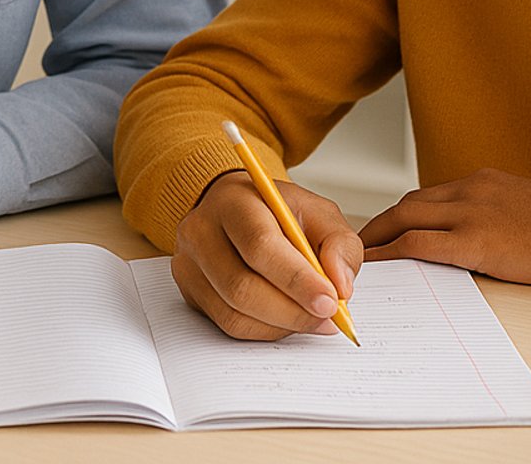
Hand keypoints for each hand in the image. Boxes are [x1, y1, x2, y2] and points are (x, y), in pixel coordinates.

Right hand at [171, 170, 362, 340]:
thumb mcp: (317, 212)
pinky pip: (228, 325)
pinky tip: (287, 318)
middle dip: (292, 311)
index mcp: (233, 201)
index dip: (296, 279)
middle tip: (328, 318)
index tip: (330, 302)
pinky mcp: (190, 292)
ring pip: (234, 313)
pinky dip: (266, 330)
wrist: (237, 212)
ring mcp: (189, 264)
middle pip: (241, 287)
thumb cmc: (277, 212)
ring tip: (312, 319)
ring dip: (282, 325)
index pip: (259, 245)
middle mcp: (201, 231)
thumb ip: (339, 243)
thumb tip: (341, 286)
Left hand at [358, 168, 530, 286]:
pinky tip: (376, 267)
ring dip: (376, 238)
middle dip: (378, 224)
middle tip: (358, 244)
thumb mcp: (529, 209)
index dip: (403, 214)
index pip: (430, 195)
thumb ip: (501, 216)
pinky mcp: (475, 240)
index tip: (387, 229)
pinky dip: (391, 254)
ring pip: (404, 219)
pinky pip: (418, 245)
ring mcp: (470, 213)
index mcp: (483, 183)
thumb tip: (488, 238)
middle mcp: (470, 191)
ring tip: (357, 258)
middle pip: (408, 204)